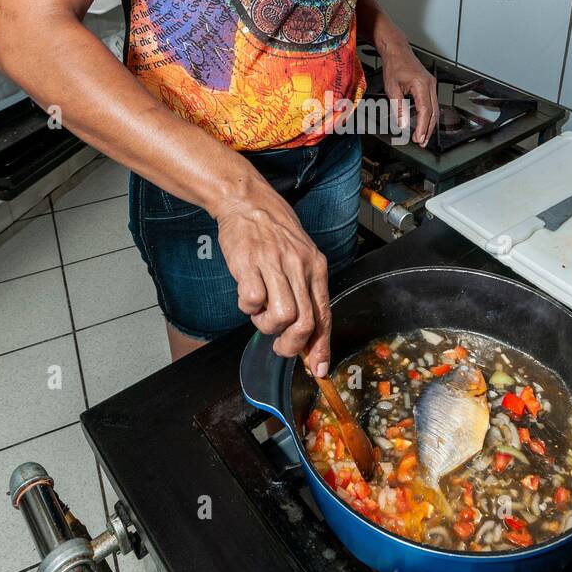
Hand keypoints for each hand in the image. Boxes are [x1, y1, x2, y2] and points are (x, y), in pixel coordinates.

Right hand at [216, 180, 331, 375]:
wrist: (249, 202)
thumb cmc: (275, 234)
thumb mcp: (301, 259)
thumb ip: (306, 294)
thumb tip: (310, 336)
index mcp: (316, 268)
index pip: (324, 315)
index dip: (322, 347)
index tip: (319, 369)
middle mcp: (299, 267)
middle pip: (305, 322)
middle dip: (291, 345)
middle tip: (279, 343)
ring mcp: (274, 264)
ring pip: (282, 316)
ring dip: (267, 326)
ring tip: (261, 314)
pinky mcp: (249, 263)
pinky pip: (252, 301)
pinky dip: (247, 308)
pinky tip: (247, 295)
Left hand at [380, 34, 437, 147]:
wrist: (398, 51)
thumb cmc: (394, 66)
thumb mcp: (392, 88)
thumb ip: (398, 108)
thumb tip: (402, 125)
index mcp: (421, 84)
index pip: (425, 111)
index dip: (422, 127)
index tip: (418, 138)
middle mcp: (430, 85)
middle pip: (433, 113)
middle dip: (427, 130)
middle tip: (421, 143)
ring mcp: (432, 85)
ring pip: (435, 109)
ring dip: (429, 125)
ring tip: (422, 138)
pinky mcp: (429, 86)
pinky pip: (432, 104)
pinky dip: (428, 116)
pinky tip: (423, 124)